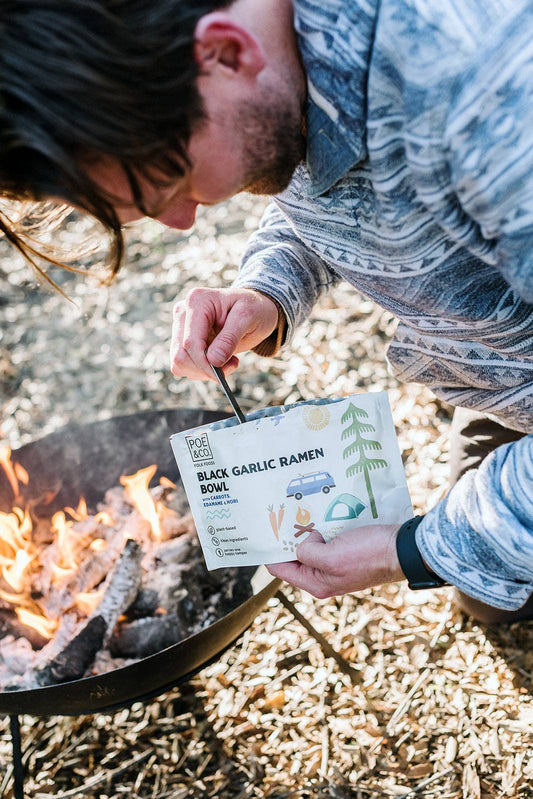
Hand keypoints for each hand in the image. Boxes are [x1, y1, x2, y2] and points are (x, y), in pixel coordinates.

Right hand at [170, 287, 278, 379]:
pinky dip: (201, 370)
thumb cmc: (253, 309)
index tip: (221, 375)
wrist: (254, 309)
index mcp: (197, 301)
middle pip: (180, 355)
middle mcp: (183, 312)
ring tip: (228, 362)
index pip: (191, 342)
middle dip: (204, 369)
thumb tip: (213, 360)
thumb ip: (229, 338)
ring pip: (180, 363)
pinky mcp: (183, 339)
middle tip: (230, 366)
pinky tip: (219, 361)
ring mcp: (181, 326)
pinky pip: (183, 365)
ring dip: (203, 371)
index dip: (204, 363)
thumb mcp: (247, 318)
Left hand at [267, 525, 403, 597]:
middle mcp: (324, 577)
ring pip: (310, 546)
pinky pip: (326, 541)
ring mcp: (336, 565)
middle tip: (279, 515)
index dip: (270, 551)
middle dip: (288, 539)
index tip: (263, 531)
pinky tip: (319, 515)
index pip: (281, 569)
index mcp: (317, 583)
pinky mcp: (346, 552)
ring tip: (297, 512)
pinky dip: (320, 529)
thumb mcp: (332, 557)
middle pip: (295, 557)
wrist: (403, 550)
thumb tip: (302, 544)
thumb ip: (308, 554)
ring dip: (305, 531)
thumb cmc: (369, 555)